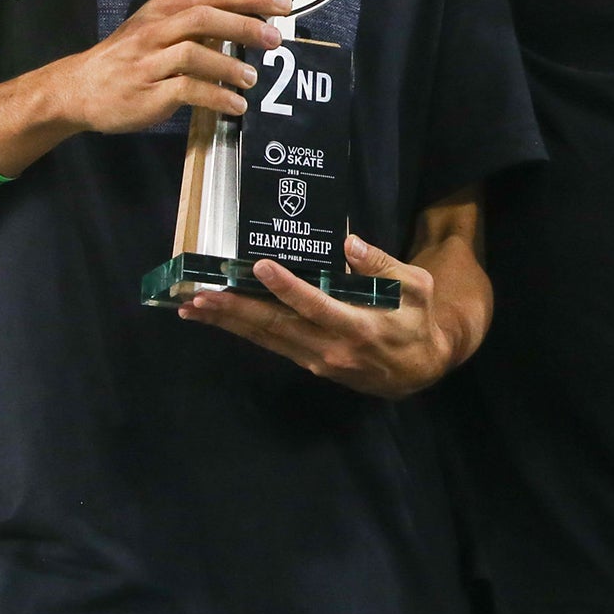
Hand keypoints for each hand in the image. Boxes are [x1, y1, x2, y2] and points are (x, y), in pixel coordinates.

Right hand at [45, 0, 290, 135]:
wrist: (76, 89)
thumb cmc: (124, 59)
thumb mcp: (154, 31)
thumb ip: (192, 26)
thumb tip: (243, 24)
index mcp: (162, 11)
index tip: (282, 3)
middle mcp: (155, 31)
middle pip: (204, 17)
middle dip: (244, 25)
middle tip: (275, 40)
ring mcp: (148, 62)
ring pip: (194, 52)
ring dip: (229, 65)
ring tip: (252, 79)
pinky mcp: (147, 92)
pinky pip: (187, 90)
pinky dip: (216, 97)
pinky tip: (235, 105)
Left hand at [180, 235, 456, 397]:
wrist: (419, 371)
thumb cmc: (417, 321)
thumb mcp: (416, 288)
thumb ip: (382, 265)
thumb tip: (348, 243)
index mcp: (358, 325)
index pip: (315, 305)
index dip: (287, 288)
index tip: (260, 267)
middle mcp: (330, 347)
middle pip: (276, 327)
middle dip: (235, 311)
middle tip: (199, 296)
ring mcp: (317, 359)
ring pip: (266, 339)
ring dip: (229, 323)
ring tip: (194, 308)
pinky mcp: (310, 363)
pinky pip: (272, 345)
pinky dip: (244, 332)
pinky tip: (222, 320)